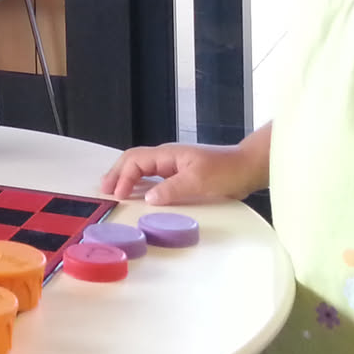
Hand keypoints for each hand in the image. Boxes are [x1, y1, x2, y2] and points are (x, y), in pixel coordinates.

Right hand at [100, 142, 260, 204]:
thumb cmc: (227, 170)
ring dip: (126, 177)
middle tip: (104, 189)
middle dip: (117, 173)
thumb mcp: (199, 181)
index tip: (118, 194)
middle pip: (133, 160)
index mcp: (168, 155)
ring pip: (142, 167)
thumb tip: (148, 198)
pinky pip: (153, 176)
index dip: (123, 177)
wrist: (248, 167)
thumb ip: (172, 189)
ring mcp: (174, 165)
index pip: (135, 161)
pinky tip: (139, 193)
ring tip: (114, 189)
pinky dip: (140, 183)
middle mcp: (167, 157)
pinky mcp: (181, 174)